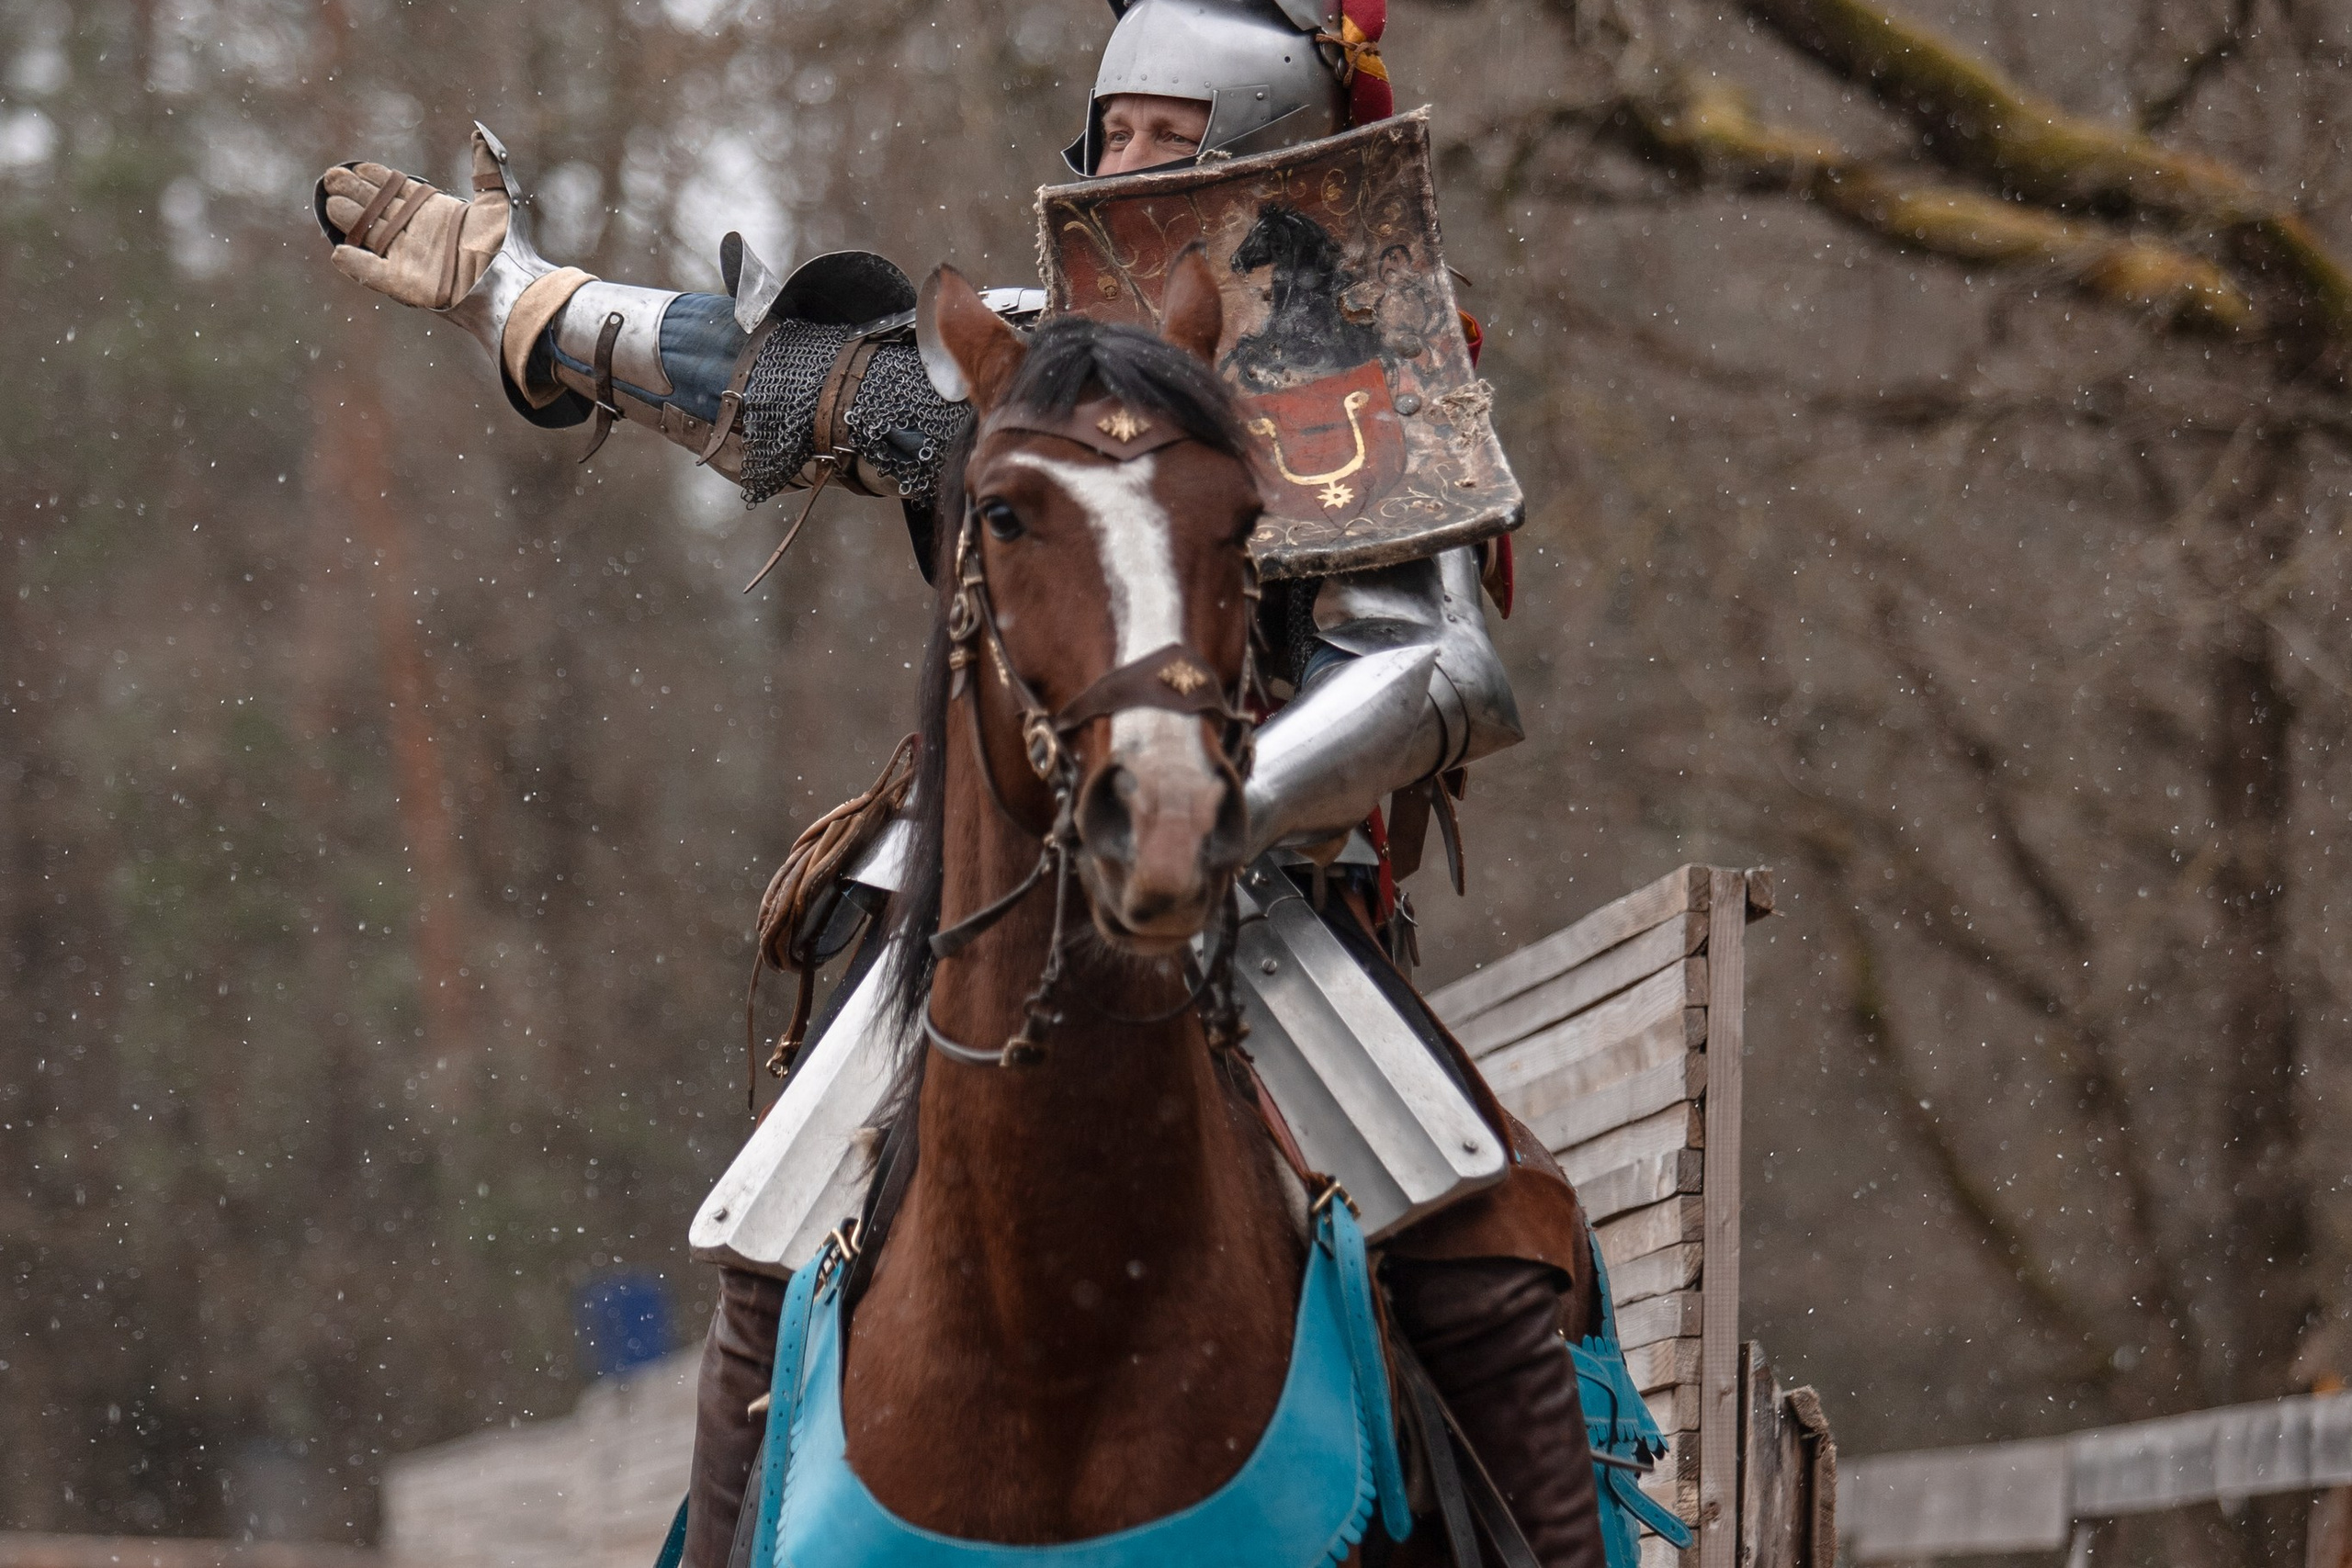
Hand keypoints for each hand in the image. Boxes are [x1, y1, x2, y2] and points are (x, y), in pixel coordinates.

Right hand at [321, 130, 508, 309]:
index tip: (357, 167)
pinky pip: (375, 274)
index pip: (397, 192)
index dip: (375, 179)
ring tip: (331, 205)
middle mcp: (420, 235)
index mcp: (436, 214)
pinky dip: (358, 264)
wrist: (516, 283)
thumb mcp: (500, 200)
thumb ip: (487, 167)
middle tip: (331, 179)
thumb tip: (478, 132)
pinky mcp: (408, 285)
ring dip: (351, 222)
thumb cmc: (511, 246)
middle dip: (354, 195)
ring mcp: (412, 261)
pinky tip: (339, 251)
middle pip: (378, 211)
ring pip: (371, 237)